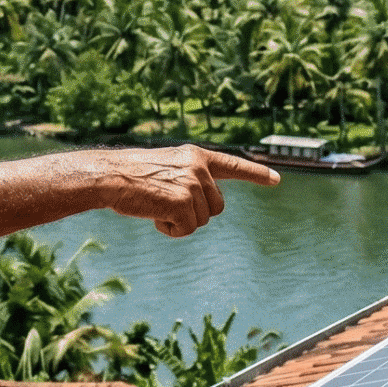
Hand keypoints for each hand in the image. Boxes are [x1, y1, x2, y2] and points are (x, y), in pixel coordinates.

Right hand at [97, 146, 280, 237]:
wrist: (111, 177)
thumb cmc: (132, 176)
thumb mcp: (167, 168)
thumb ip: (190, 179)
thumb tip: (205, 204)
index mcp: (196, 156)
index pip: (232, 165)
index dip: (256, 174)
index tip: (277, 180)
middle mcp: (199, 168)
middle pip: (216, 206)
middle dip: (195, 213)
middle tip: (166, 204)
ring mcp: (193, 185)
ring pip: (201, 220)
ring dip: (179, 221)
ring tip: (155, 206)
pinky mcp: (183, 202)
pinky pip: (186, 229)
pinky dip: (170, 230)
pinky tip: (153, 215)